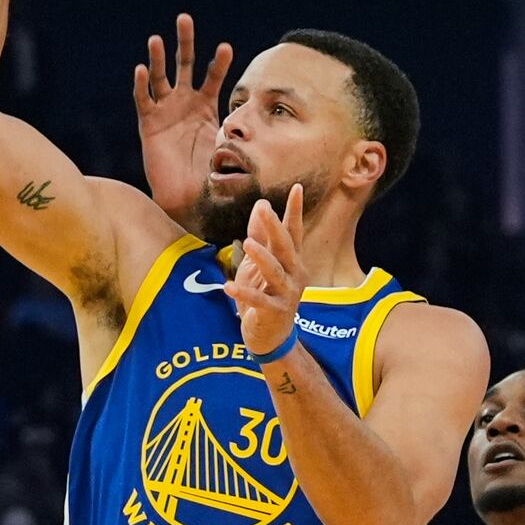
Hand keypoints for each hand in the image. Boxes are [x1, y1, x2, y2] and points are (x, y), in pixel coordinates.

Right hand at [132, 13, 231, 224]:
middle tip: (185, 18)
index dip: (219, 63)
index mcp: (205, 105)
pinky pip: (144, 100)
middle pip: (184, 64)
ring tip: (156, 40)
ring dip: (158, 58)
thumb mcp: (231, 148)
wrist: (187, 196)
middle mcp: (184, 102)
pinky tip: (141, 69)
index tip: (226, 48)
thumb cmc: (210, 174)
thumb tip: (282, 139)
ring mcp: (165, 110)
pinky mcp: (148, 123)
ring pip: (160, 77)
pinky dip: (141, 85)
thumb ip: (247, 134)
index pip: (213, 76)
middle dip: (185, 42)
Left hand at [224, 187, 306, 360]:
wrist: (271, 336)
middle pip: (285, 247)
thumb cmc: (265, 294)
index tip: (297, 187)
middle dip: (275, 228)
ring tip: (248, 243)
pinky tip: (228, 286)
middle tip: (265, 209)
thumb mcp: (259, 263)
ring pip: (275, 272)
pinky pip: (259, 301)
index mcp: (292, 260)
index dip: (294, 211)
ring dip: (262, 257)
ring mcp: (287, 294)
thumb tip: (262, 204)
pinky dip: (243, 294)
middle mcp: (295, 274)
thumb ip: (261, 236)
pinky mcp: (275, 313)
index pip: (293, 232)